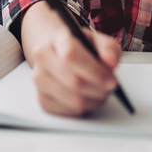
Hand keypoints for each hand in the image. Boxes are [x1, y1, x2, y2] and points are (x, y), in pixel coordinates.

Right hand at [20, 0, 121, 115]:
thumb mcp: (96, 40)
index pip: (71, 56)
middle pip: (74, 82)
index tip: (111, 79)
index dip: (94, 71)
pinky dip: (85, 108)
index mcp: (57, 39)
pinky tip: (88, 97)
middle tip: (110, 86)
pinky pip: (69, 112)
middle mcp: (43, 58)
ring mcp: (40, 80)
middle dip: (99, 89)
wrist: (57, 52)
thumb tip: (111, 62)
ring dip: (94, 100)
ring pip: (73, 100)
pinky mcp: (42, 99)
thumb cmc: (78, 47)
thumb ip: (108, 48)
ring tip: (101, 92)